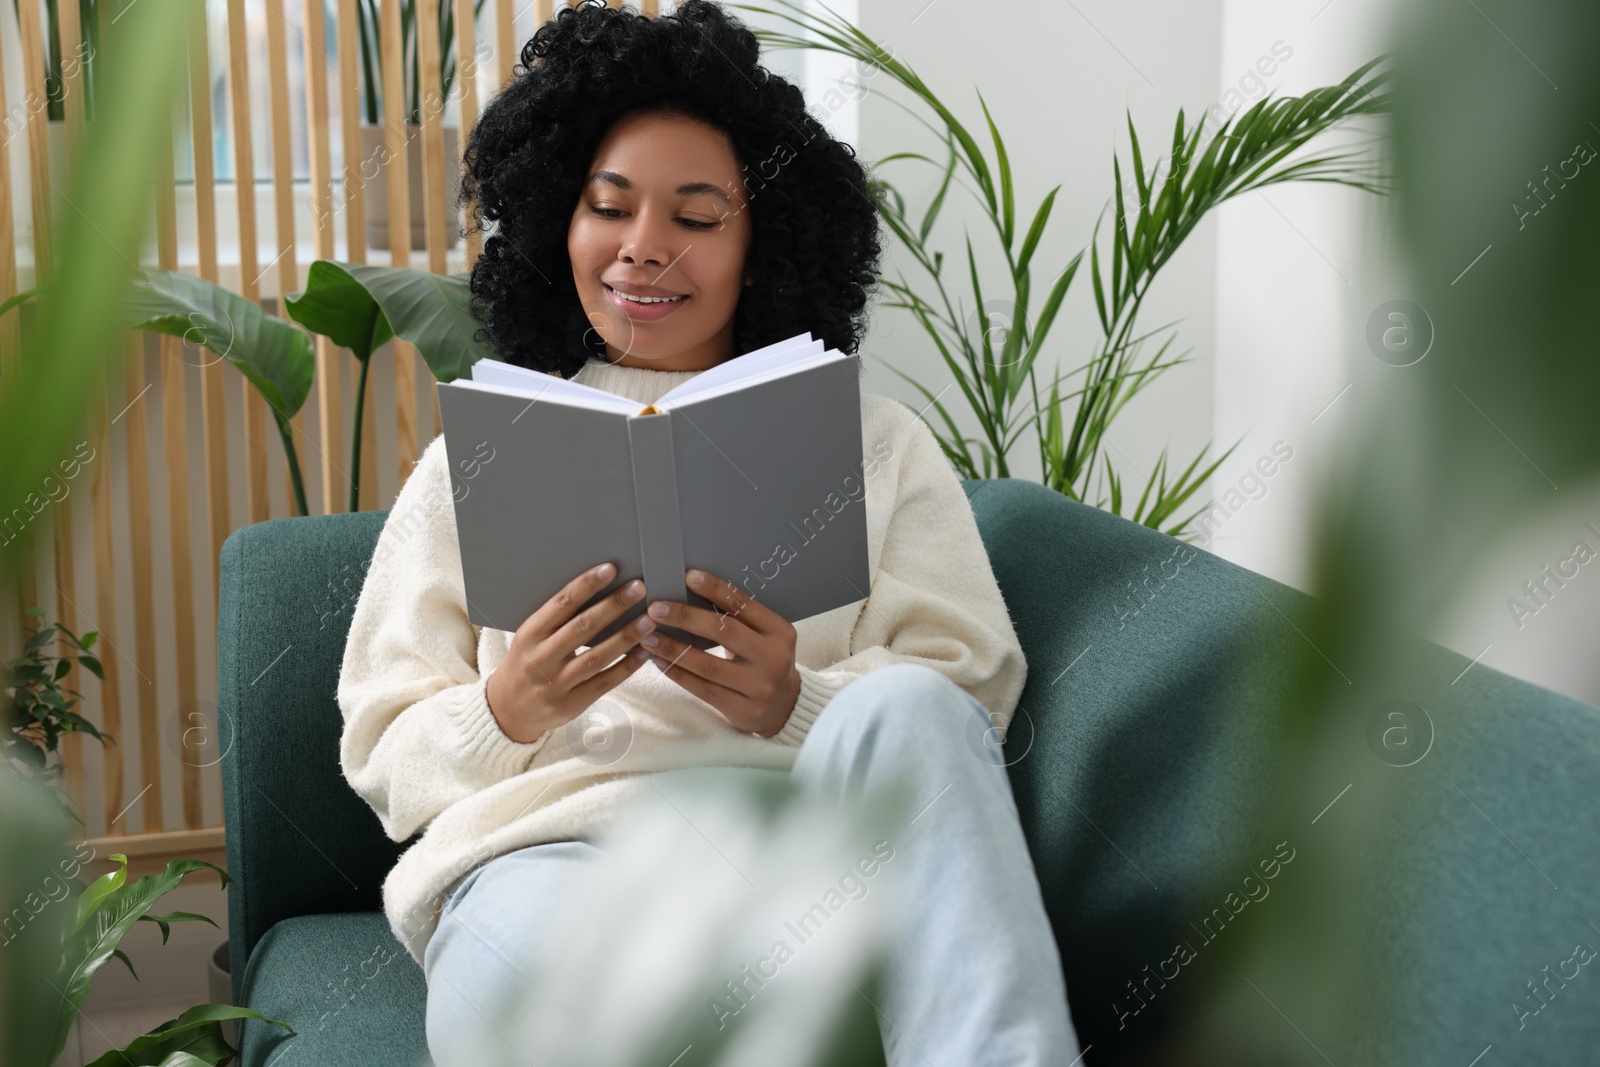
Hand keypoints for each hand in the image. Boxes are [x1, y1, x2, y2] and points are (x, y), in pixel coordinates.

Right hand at [485, 562, 656, 742]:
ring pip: (596, 657)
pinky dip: (626, 667)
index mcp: (530, 634)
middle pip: (582, 628)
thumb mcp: (530, 638)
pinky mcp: (571, 704)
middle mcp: (541, 658)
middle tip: (639, 588)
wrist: (507, 710)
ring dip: (625, 637)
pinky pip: (604, 683)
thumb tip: (596, 588)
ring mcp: (556, 684)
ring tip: (648, 620)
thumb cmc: (526, 663)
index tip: (610, 569)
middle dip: (613, 606)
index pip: (561, 604)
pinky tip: (644, 652)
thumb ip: (557, 619)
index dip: (586, 585)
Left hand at [641, 568, 800, 737]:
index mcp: (780, 632)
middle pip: (725, 632)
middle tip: (656, 608)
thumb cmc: (764, 660)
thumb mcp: (764, 637)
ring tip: (648, 637)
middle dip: (687, 618)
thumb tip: (690, 591)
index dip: (716, 590)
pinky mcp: (744, 710)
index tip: (688, 576)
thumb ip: (738, 619)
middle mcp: (774, 658)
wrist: (785, 706)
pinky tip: (659, 661)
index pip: (744, 606)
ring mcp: (760, 687)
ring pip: (709, 665)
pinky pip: (704, 690)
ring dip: (674, 649)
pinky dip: (678, 673)